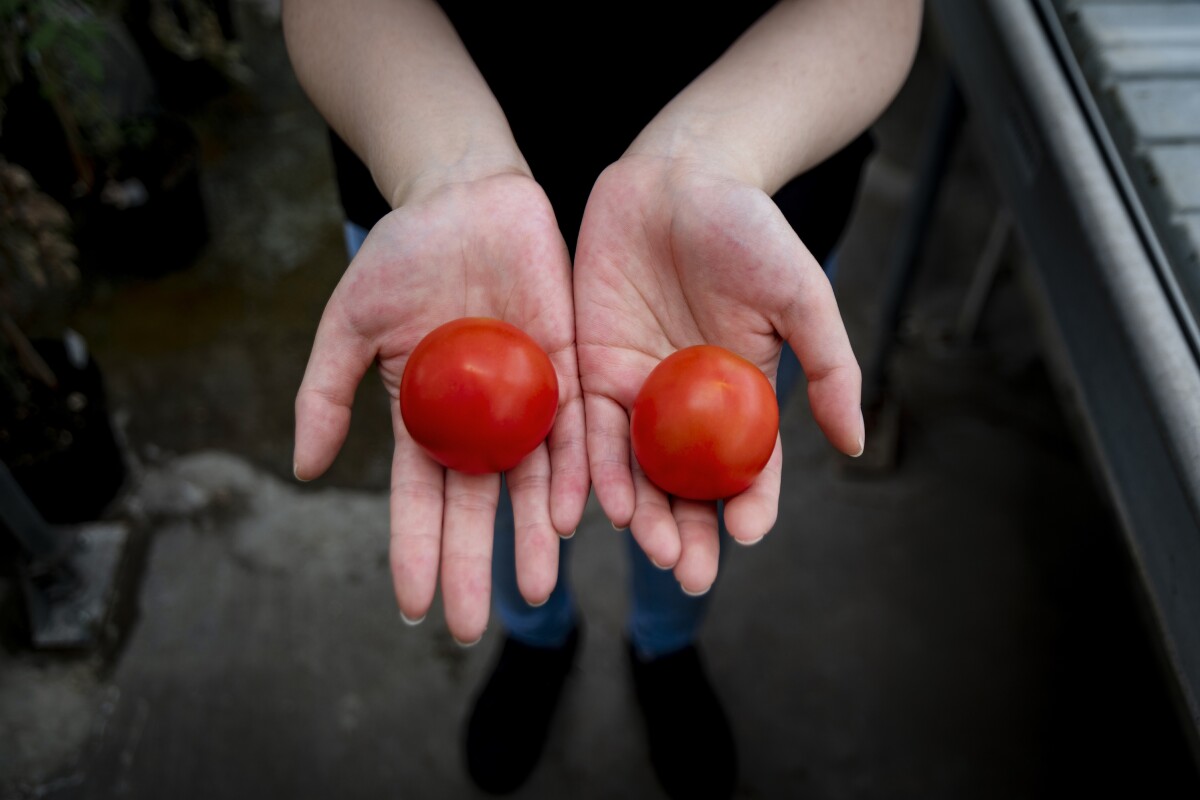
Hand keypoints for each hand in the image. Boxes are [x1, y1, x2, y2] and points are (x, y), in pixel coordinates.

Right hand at [294, 173, 587, 643]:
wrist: (465, 196)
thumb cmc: (402, 254)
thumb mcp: (348, 323)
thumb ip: (325, 393)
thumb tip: (302, 469)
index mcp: (426, 419)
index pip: (417, 500)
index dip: (414, 551)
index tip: (411, 606)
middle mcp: (480, 422)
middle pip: (476, 507)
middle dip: (472, 566)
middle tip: (468, 627)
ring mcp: (527, 399)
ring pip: (534, 482)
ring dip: (533, 538)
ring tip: (535, 591)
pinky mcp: (570, 367)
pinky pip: (578, 429)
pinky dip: (578, 472)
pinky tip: (575, 516)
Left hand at [574, 154, 863, 594]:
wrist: (678, 175)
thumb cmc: (749, 230)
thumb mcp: (802, 295)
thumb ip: (828, 367)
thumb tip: (855, 444)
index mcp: (743, 396)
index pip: (749, 468)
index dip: (751, 505)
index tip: (748, 535)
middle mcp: (689, 407)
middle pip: (688, 485)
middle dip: (688, 532)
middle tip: (687, 572)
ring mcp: (636, 392)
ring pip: (636, 470)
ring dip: (641, 513)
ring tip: (647, 547)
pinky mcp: (588, 368)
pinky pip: (584, 429)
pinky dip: (589, 469)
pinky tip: (590, 504)